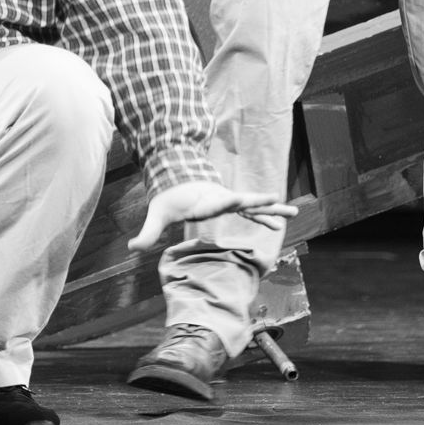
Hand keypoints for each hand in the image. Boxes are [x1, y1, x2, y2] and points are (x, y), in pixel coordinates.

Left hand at [128, 181, 300, 252]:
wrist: (176, 176)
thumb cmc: (168, 197)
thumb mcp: (156, 213)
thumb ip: (147, 232)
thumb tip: (130, 249)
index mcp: (204, 201)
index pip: (217, 202)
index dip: (226, 201)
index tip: (238, 199)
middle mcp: (220, 199)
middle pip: (242, 200)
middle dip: (258, 201)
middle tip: (276, 199)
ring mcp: (228, 200)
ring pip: (253, 204)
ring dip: (270, 209)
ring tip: (293, 212)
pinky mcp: (230, 203)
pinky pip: (251, 210)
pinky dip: (264, 216)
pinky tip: (279, 224)